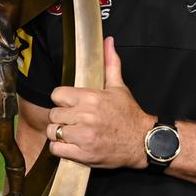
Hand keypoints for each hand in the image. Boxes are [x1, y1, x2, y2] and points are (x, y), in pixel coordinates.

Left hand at [45, 37, 151, 168]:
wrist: (142, 141)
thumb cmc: (129, 115)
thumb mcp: (119, 87)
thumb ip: (110, 64)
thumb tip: (108, 41)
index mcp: (91, 97)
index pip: (57, 95)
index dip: (62, 100)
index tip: (69, 105)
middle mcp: (85, 116)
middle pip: (53, 114)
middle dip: (61, 118)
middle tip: (71, 121)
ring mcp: (83, 136)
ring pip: (53, 131)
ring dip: (59, 134)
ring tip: (70, 133)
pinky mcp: (83, 153)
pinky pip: (57, 149)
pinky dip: (60, 148)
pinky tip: (71, 145)